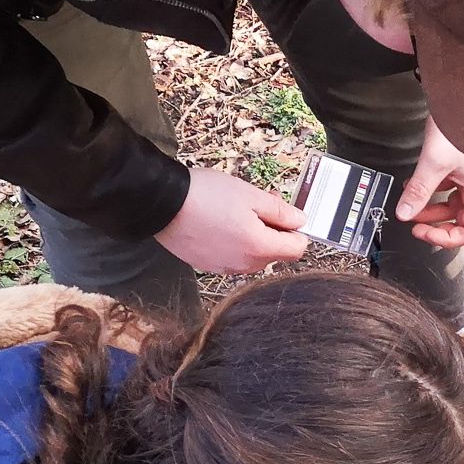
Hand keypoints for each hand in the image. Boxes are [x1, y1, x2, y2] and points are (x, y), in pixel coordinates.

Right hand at [156, 167, 311, 273]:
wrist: (162, 204)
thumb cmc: (206, 196)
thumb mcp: (251, 195)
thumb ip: (280, 212)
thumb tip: (301, 221)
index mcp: (260, 248)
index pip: (297, 249)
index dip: (296, 229)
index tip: (285, 213)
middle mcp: (245, 265)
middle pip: (275, 252)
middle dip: (273, 229)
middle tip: (258, 202)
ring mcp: (225, 267)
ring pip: (253, 254)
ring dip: (253, 234)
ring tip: (234, 210)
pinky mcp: (208, 265)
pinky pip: (232, 255)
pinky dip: (232, 240)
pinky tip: (218, 221)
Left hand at [395, 118, 463, 247]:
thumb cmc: (463, 124)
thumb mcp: (434, 162)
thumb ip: (418, 190)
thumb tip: (404, 213)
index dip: (445, 238)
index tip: (422, 232)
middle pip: (460, 218)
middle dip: (434, 222)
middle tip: (413, 222)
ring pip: (452, 202)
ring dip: (431, 205)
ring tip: (410, 201)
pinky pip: (449, 185)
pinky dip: (432, 188)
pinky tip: (416, 182)